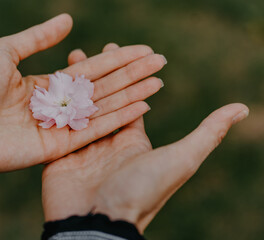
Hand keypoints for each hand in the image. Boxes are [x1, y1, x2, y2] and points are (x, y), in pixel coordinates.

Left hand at [0, 14, 165, 198]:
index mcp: (46, 84)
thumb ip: (38, 37)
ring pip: (103, 108)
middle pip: (103, 87)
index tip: (142, 50)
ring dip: (132, 95)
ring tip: (158, 83)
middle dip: (132, 75)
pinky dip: (118, 119)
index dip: (117, 59)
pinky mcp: (59, 148)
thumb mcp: (5, 51)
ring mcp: (60, 127)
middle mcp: (57, 105)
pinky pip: (94, 131)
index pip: (91, 69)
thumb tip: (69, 19)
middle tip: (160, 63)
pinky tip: (141, 107)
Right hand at [42, 58, 248, 232]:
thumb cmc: (142, 192)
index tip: (118, 50)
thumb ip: (207, 134)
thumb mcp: (181, 160)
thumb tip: (241, 108)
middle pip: (102, 100)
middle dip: (97, 75)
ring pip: (77, 108)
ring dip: (73, 85)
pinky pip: (56, 124)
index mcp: (131, 140)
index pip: (129, 100)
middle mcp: (107, 141)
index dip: (126, 76)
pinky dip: (53, 105)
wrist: (98, 223)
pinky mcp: (58, 153)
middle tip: (91, 50)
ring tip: (71, 59)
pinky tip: (48, 84)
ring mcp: (81, 147)